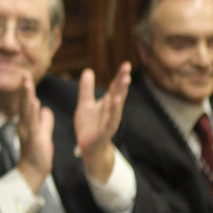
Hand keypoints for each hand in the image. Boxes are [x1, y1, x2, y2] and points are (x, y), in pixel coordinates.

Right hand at [14, 74, 54, 192]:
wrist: (33, 171)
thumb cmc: (37, 153)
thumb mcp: (43, 133)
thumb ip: (45, 120)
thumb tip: (45, 109)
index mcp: (28, 122)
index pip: (27, 103)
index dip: (27, 90)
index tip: (26, 76)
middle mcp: (25, 124)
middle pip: (24, 103)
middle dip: (25, 89)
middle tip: (24, 74)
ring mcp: (28, 131)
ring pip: (26, 110)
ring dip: (27, 96)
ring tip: (27, 83)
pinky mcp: (33, 138)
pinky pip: (33, 122)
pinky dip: (33, 112)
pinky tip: (34, 103)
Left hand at [75, 62, 130, 183]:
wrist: (87, 148)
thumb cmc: (89, 126)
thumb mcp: (85, 104)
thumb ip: (86, 89)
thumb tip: (88, 71)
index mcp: (108, 104)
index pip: (115, 87)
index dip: (120, 76)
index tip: (126, 64)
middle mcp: (112, 111)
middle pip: (118, 93)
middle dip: (122, 81)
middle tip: (127, 68)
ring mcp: (110, 121)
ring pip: (117, 105)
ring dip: (121, 93)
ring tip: (124, 80)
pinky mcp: (105, 131)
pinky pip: (111, 120)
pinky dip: (114, 111)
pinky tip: (117, 101)